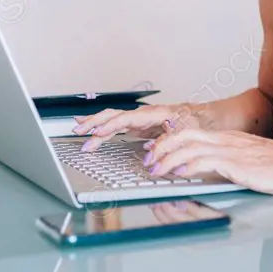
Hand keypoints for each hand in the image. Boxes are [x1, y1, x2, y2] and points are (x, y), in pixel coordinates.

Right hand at [71, 103, 199, 151]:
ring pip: (110, 118)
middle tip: (79, 131)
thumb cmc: (190, 122)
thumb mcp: (182, 134)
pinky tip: (90, 128)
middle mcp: (140, 115)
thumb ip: (165, 144)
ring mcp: (136, 119)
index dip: (110, 126)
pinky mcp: (135, 126)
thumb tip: (149, 157)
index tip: (97, 133)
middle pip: (112, 116)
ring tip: (77, 129)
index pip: (125, 119)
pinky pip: (113, 124)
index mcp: (150, 114)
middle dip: (94, 123)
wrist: (195, 117)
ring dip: (93, 123)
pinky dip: (100, 126)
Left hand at [143, 129, 272, 195]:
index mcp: (226, 138)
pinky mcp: (238, 164)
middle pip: (184, 134)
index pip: (189, 132)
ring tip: (157, 170)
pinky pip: (207, 160)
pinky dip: (189, 165)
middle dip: (161, 147)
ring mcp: (231, 151)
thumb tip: (207, 169)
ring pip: (190, 146)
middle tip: (148, 160)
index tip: (154, 151)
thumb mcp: (247, 158)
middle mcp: (225, 140)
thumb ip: (227, 160)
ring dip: (169, 158)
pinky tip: (181, 173)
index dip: (168, 141)